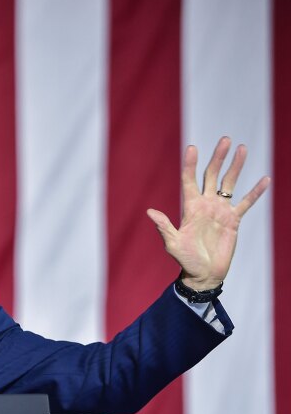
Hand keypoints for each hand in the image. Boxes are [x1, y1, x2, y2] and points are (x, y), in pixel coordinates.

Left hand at [146, 137, 269, 290]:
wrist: (203, 274)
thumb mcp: (173, 244)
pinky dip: (255, 192)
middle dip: (218, 158)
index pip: (189, 180)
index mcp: (190, 208)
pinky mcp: (234, 220)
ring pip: (229, 183)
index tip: (192, 147)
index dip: (190, 164)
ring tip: (242, 148)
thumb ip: (164, 227)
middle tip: (225, 139)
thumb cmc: (185, 260)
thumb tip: (150, 212)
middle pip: (212, 176)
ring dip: (236, 166)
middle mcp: (206, 205)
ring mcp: (221, 211)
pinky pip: (246, 203)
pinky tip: (264, 179)